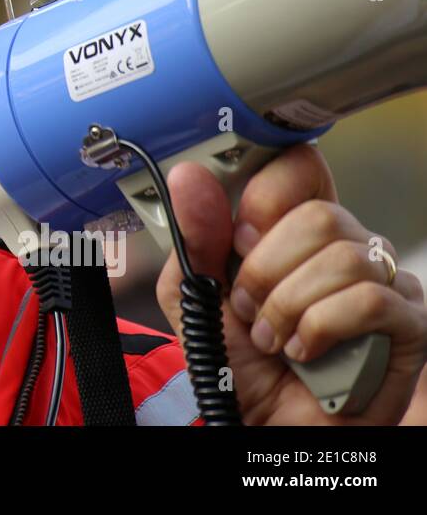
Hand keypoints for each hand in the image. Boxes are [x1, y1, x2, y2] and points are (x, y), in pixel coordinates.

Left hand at [155, 143, 426, 424]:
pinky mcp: (409, 323)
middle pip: (318, 215)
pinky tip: (304, 353)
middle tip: (249, 307)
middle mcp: (347, 245)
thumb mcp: (198, 293)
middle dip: (267, 270)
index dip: (266, 195)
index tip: (239, 237)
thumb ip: (194, 236)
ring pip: (342, 257)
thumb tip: (189, 176)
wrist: (266, 425)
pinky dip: (320, 328)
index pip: (301, 168)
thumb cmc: (239, 360)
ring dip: (288, 307)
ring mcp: (385, 282)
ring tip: (272, 339)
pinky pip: (370, 300)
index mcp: (297, 229)